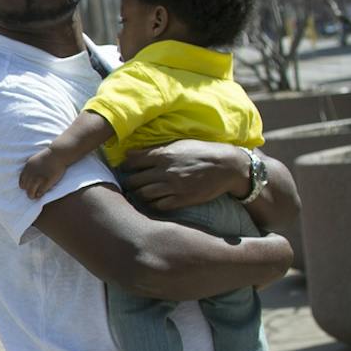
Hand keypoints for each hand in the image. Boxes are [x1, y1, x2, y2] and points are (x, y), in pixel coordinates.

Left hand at [20, 147, 68, 198]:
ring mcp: (39, 178)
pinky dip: (39, 194)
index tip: (27, 188)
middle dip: (28, 191)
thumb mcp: (34, 159)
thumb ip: (30, 168)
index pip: (21, 181)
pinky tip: (40, 195)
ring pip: (31, 192)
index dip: (24, 186)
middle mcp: (31, 174)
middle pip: (25, 187)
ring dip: (32, 196)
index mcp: (27, 168)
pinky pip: (41, 191)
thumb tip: (30, 176)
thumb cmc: (48, 155)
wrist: (57, 153)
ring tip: (34, 197)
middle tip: (31, 194)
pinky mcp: (47, 181)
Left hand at [117, 140, 250, 210]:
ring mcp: (174, 186)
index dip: (125, 166)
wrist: (228, 167)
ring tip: (137, 194)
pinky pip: (159, 205)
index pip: (133, 161)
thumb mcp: (179, 144)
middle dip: (128, 183)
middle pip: (135, 180)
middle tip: (127, 184)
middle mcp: (166, 171)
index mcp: (164, 154)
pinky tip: (153, 200)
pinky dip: (153, 204)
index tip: (122, 169)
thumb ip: (155, 150)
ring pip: (144, 194)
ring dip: (139, 195)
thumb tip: (130, 153)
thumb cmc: (203, 152)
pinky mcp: (182, 199)